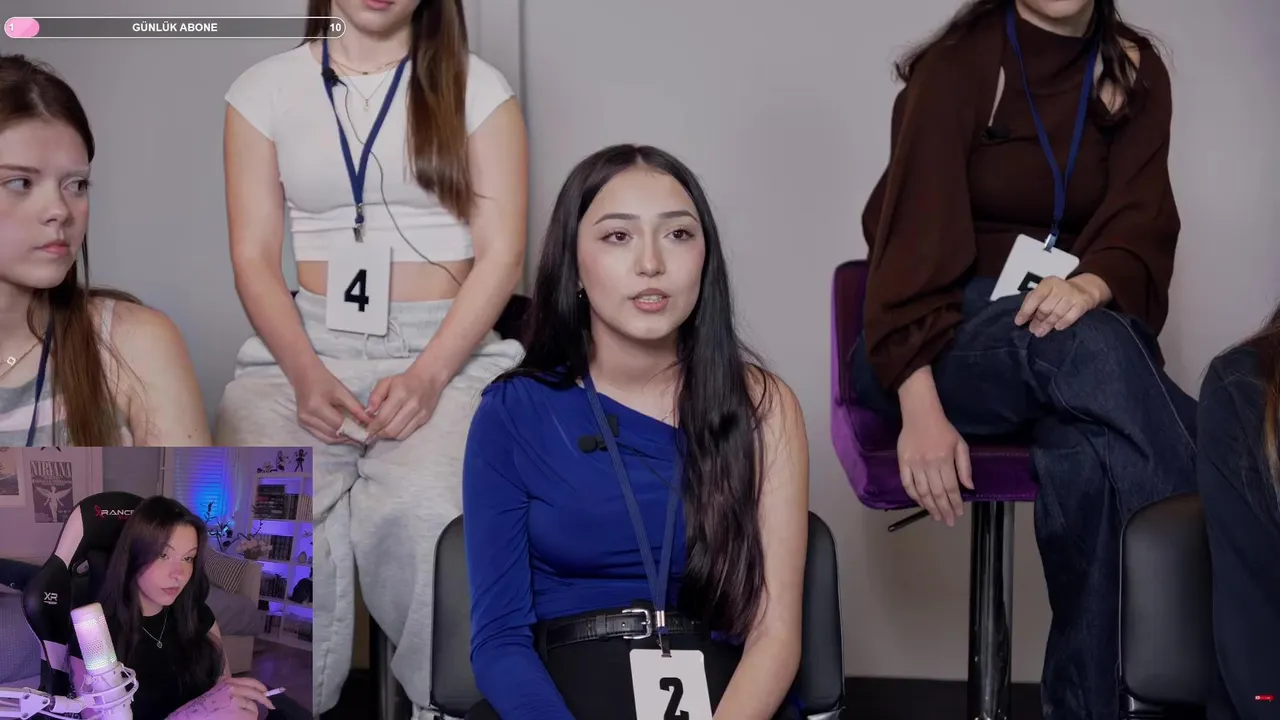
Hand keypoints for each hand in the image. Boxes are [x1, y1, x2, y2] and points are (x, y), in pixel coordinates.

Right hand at [168, 676, 275, 718]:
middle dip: (265, 701)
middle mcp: (233, 688)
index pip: (250, 682)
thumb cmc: (202, 709)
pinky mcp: (237, 714)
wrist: (189, 717)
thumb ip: (232, 690)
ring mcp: (235, 701)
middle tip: (271, 706)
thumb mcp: (217, 693)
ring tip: (235, 718)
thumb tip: (250, 697)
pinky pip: (250, 718)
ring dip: (249, 716)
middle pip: (256, 695)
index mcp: (227, 682)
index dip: (261, 688)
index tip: (266, 692)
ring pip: (253, 710)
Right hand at [291, 364, 371, 444]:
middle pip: (333, 434)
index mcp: (316, 406)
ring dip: (343, 439)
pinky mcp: (302, 424)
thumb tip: (369, 421)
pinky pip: (321, 436)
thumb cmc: (324, 380)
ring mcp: (303, 422)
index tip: (367, 430)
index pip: (339, 424)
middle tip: (364, 435)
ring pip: (327, 438)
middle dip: (350, 436)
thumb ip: (355, 407)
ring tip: (356, 435)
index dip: (354, 429)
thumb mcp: (342, 391)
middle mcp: (307, 417)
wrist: (304, 374)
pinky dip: (334, 436)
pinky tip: (344, 434)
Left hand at [365, 369, 444, 441]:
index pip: (383, 418)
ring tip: (382, 430)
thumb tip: (368, 412)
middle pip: (391, 429)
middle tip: (373, 432)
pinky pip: (408, 433)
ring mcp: (419, 414)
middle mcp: (411, 406)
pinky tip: (394, 428)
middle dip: (379, 434)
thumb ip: (375, 396)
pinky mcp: (424, 419)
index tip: (367, 428)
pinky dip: (398, 434)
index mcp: (400, 394)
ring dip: (388, 436)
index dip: (373, 427)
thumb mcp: (386, 382)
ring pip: (399, 434)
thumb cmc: (404, 380)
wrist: (428, 378)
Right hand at [897, 403, 973, 526]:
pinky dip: (913, 495)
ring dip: (929, 506)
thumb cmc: (943, 429)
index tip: (958, 513)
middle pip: (937, 493)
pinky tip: (920, 503)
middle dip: (944, 509)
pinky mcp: (902, 463)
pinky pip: (907, 483)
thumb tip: (969, 487)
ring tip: (936, 517)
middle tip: (948, 521)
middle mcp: (929, 465)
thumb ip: (965, 467)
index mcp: (945, 460)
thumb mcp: (960, 444)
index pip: (951, 487)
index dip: (955, 503)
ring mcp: (914, 464)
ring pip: (922, 491)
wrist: (920, 415)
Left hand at [1014, 276, 1103, 336]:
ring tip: (1040, 332)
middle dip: (1037, 320)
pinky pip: (1070, 317)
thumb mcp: (1045, 292)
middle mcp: (1061, 287)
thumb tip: (1023, 318)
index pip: (1035, 297)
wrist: (1084, 289)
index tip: (1019, 322)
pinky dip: (1062, 323)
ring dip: (1047, 325)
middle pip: (1045, 308)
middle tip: (1032, 329)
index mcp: (1048, 282)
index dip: (1026, 311)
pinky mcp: (1083, 303)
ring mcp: (1073, 295)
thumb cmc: (1058, 292)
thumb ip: (1033, 302)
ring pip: (1057, 314)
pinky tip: (1057, 328)